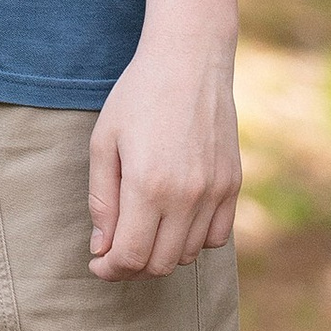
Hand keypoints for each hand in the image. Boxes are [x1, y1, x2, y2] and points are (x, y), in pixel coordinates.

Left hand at [86, 29, 240, 278]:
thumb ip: (101, 200)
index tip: (98, 264)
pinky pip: (217, 237)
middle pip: (161, 264)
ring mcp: (215, 193)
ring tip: (142, 230)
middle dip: (133, 267)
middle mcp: (186, 196)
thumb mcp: (104, 142)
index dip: (110, 269)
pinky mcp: (233, 186)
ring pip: (190, 254)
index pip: (130, 256)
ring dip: (163, 253)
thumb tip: (101, 248)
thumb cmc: (138, 97)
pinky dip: (195, 240)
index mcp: (147, 185)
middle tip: (114, 251)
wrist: (189, 62)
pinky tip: (175, 220)